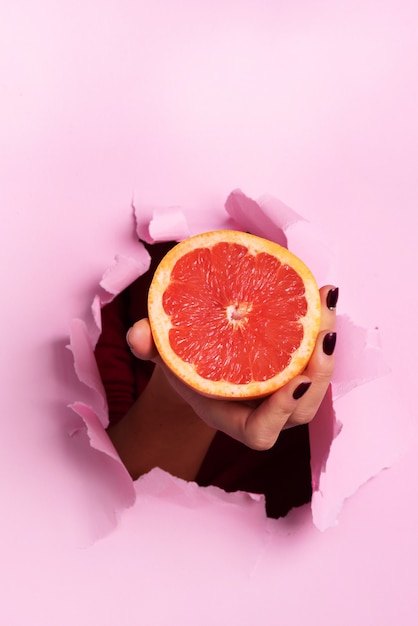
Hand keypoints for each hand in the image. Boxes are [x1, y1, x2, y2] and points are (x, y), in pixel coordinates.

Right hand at [127, 285, 337, 450]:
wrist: (197, 361)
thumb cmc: (181, 363)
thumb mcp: (162, 354)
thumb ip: (148, 346)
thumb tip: (137, 334)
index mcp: (231, 417)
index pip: (261, 432)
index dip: (279, 413)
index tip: (293, 380)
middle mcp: (262, 410)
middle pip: (302, 408)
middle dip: (318, 373)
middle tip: (322, 332)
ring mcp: (282, 392)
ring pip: (316, 381)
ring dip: (326, 346)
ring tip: (325, 303)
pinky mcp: (292, 367)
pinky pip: (315, 357)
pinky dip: (321, 327)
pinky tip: (321, 293)